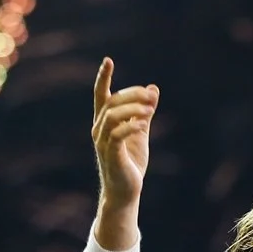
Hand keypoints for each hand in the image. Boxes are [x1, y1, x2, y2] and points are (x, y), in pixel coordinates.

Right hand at [91, 57, 156, 204]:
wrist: (126, 191)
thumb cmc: (131, 162)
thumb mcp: (140, 131)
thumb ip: (145, 111)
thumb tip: (153, 88)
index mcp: (105, 122)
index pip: (101, 96)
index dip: (103, 78)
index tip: (108, 60)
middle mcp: (99, 130)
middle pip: (111, 102)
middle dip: (131, 94)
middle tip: (150, 96)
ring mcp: (103, 143)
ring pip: (112, 116)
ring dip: (132, 109)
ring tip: (150, 109)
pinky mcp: (111, 155)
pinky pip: (116, 135)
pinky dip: (130, 125)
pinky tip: (143, 124)